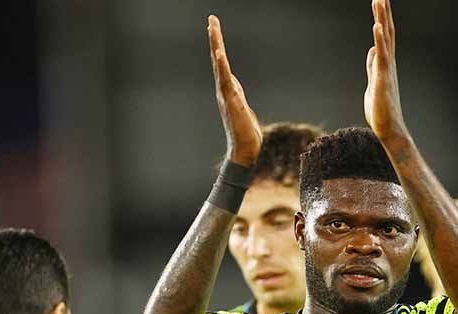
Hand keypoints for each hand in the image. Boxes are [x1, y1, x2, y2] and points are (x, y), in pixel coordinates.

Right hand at [208, 15, 261, 165]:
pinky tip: (219, 54)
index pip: (221, 62)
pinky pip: (225, 81)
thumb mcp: (242, 107)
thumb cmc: (246, 133)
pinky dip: (222, 67)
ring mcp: (226, 95)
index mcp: (227, 90)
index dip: (218, 45)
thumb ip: (236, 94)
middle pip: (218, 59)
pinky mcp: (232, 102)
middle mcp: (223, 90)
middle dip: (215, 39)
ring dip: (216, 47)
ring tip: (212, 29)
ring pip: (220, 67)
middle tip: (211, 19)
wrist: (246, 151)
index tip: (213, 27)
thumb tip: (232, 84)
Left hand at [363, 0, 408, 143]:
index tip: (379, 0)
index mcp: (385, 64)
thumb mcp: (373, 82)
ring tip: (379, 1)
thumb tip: (372, 50)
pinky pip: (382, 57)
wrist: (389, 129)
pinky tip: (376, 27)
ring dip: (382, 21)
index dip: (382, 18)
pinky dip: (379, 41)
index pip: (384, 36)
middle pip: (386, 33)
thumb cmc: (381, 109)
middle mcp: (389, 64)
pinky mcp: (382, 79)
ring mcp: (387, 70)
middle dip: (383, 13)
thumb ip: (373, 66)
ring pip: (385, 40)